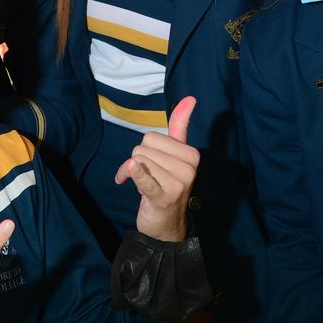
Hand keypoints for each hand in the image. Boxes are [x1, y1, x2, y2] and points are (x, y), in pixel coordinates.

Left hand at [116, 96, 199, 241]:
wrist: (166, 224)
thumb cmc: (167, 184)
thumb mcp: (175, 155)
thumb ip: (181, 126)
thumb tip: (190, 98)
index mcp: (191, 154)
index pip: (153, 137)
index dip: (145, 151)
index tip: (151, 163)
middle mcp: (188, 167)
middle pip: (142, 149)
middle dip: (137, 162)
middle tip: (146, 178)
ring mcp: (178, 183)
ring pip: (137, 162)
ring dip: (132, 175)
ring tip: (144, 187)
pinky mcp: (163, 196)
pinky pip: (146, 180)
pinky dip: (138, 176)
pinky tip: (130, 172)